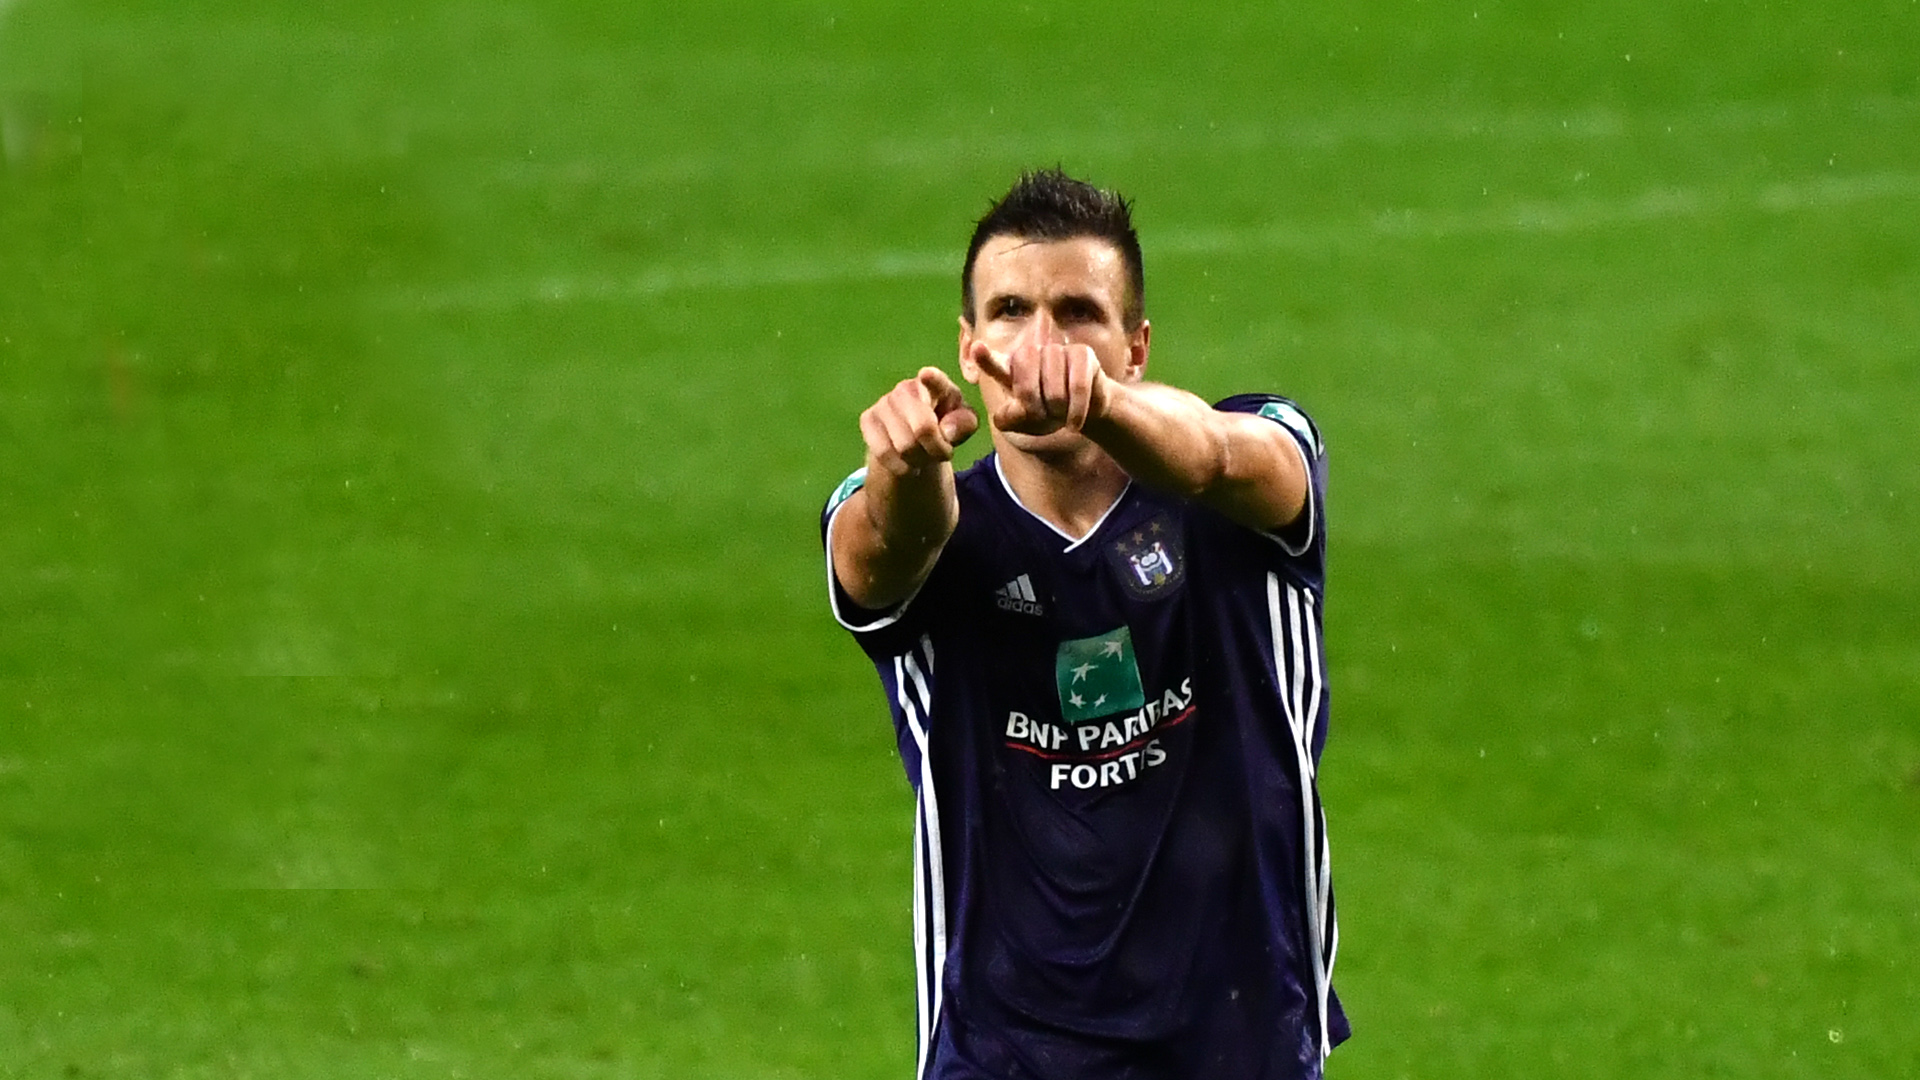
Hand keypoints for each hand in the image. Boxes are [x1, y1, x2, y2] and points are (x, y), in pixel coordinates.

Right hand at [859, 367, 979, 477]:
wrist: (917, 439)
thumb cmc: (945, 425)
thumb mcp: (964, 425)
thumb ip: (964, 424)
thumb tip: (947, 430)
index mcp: (936, 385)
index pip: (935, 380)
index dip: (932, 378)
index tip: (926, 375)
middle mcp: (906, 388)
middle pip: (923, 429)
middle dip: (936, 449)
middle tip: (941, 453)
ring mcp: (884, 402)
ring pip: (903, 446)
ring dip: (918, 460)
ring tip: (923, 456)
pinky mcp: (867, 418)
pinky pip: (883, 452)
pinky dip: (900, 466)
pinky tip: (906, 463)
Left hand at [969, 311, 1106, 435]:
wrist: (1084, 412)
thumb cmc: (1049, 415)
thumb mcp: (1026, 423)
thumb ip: (1010, 419)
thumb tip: (1008, 412)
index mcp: (1011, 371)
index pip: (996, 364)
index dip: (986, 358)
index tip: (977, 348)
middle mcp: (1032, 356)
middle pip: (1025, 382)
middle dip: (1034, 408)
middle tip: (1043, 418)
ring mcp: (1056, 351)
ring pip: (1053, 386)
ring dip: (1057, 410)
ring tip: (1060, 416)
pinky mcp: (1081, 353)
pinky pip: (1077, 385)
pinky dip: (1075, 411)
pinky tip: (1073, 424)